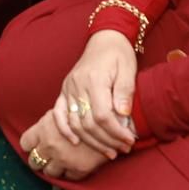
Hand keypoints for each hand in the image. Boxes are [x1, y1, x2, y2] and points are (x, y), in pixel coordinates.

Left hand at [20, 111, 110, 181]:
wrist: (111, 120)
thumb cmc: (87, 110)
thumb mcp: (65, 108)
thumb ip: (52, 121)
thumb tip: (43, 130)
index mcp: (44, 129)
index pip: (25, 143)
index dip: (30, 145)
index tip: (36, 145)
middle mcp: (50, 145)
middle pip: (34, 161)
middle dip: (40, 159)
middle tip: (47, 157)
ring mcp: (63, 159)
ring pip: (49, 173)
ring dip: (53, 169)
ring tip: (60, 163)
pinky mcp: (78, 169)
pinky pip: (68, 180)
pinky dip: (68, 176)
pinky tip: (72, 169)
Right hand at [51, 29, 137, 158]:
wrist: (105, 38)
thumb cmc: (119, 54)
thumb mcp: (128, 69)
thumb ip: (124, 92)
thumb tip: (123, 116)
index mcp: (94, 79)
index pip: (103, 116)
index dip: (116, 132)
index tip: (129, 141)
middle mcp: (77, 85)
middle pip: (88, 123)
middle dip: (107, 140)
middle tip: (123, 150)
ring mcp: (68, 88)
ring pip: (75, 123)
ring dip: (91, 141)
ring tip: (108, 151)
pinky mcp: (64, 90)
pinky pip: (58, 113)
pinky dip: (65, 129)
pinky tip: (76, 142)